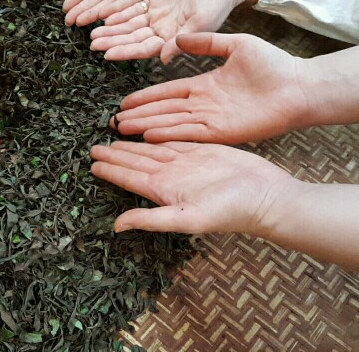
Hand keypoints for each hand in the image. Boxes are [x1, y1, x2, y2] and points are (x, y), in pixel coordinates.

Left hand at [90, 0, 263, 62]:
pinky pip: (134, 8)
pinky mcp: (156, 0)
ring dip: (112, 29)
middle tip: (92, 44)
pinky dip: (120, 12)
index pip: (145, 48)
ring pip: (131, 25)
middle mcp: (164, 30)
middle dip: (113, 41)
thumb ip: (184, 39)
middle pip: (133, 38)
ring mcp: (159, 15)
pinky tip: (105, 16)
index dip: (126, 51)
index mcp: (175, 39)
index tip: (108, 54)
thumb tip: (164, 59)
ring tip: (93, 32)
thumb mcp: (204, 19)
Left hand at [90, 141, 295, 234]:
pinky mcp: (204, 150)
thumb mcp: (187, 218)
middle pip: (136, 162)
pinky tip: (147, 131)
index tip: (91, 164)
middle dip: (115, 155)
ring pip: (152, 149)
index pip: (130, 179)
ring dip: (133, 144)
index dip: (110, 171)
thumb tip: (116, 226)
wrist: (267, 197)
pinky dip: (158, 135)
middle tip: (93, 147)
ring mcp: (188, 163)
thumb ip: (151, 220)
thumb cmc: (232, 211)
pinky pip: (174, 139)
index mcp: (164, 191)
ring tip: (114, 136)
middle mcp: (172, 177)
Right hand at [112, 33, 310, 143]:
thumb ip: (207, 42)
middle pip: (164, 111)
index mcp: (206, 84)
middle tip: (114, 121)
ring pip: (172, 123)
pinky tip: (150, 135)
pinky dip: (170, 134)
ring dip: (148, 126)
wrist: (300, 85)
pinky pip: (190, 133)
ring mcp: (212, 119)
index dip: (147, 97)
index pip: (168, 92)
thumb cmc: (273, 64)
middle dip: (139, 115)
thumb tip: (178, 38)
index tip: (125, 100)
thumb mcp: (236, 45)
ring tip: (124, 129)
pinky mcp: (223, 131)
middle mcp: (204, 104)